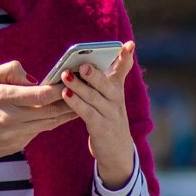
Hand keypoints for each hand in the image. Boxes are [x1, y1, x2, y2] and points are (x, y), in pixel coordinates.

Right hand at [0, 60, 75, 195]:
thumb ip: (9, 70)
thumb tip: (34, 77)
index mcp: (3, 98)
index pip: (40, 95)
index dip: (60, 89)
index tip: (71, 80)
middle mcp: (11, 118)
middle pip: (50, 111)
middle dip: (69, 101)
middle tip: (84, 91)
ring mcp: (15, 134)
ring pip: (49, 123)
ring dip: (65, 114)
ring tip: (80, 102)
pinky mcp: (16, 145)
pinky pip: (39, 131)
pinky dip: (50, 122)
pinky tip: (60, 114)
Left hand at [60, 41, 136, 187]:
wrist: (117, 151)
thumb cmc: (107, 118)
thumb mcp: (108, 99)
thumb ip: (99, 81)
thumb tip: (82, 63)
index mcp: (117, 89)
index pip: (123, 70)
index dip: (126, 57)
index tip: (129, 44)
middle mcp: (116, 100)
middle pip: (105, 83)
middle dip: (94, 74)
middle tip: (82, 65)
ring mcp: (109, 114)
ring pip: (94, 97)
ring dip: (79, 86)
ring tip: (66, 76)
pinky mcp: (100, 127)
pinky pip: (87, 113)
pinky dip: (76, 103)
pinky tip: (66, 95)